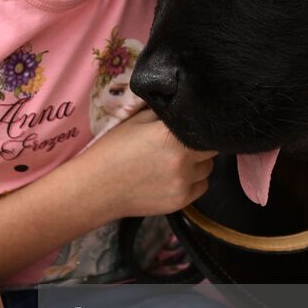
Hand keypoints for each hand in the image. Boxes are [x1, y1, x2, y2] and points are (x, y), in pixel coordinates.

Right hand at [77, 109, 216, 219]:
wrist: (95, 188)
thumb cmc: (112, 151)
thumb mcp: (136, 121)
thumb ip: (164, 113)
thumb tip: (184, 105)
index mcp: (170, 135)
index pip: (205, 127)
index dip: (201, 126)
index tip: (194, 126)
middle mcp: (181, 160)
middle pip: (212, 149)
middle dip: (200, 144)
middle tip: (182, 144)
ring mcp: (183, 183)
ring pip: (208, 169)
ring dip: (198, 164)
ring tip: (176, 162)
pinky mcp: (181, 201)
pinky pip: (201, 187)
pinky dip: (193, 182)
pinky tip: (173, 177)